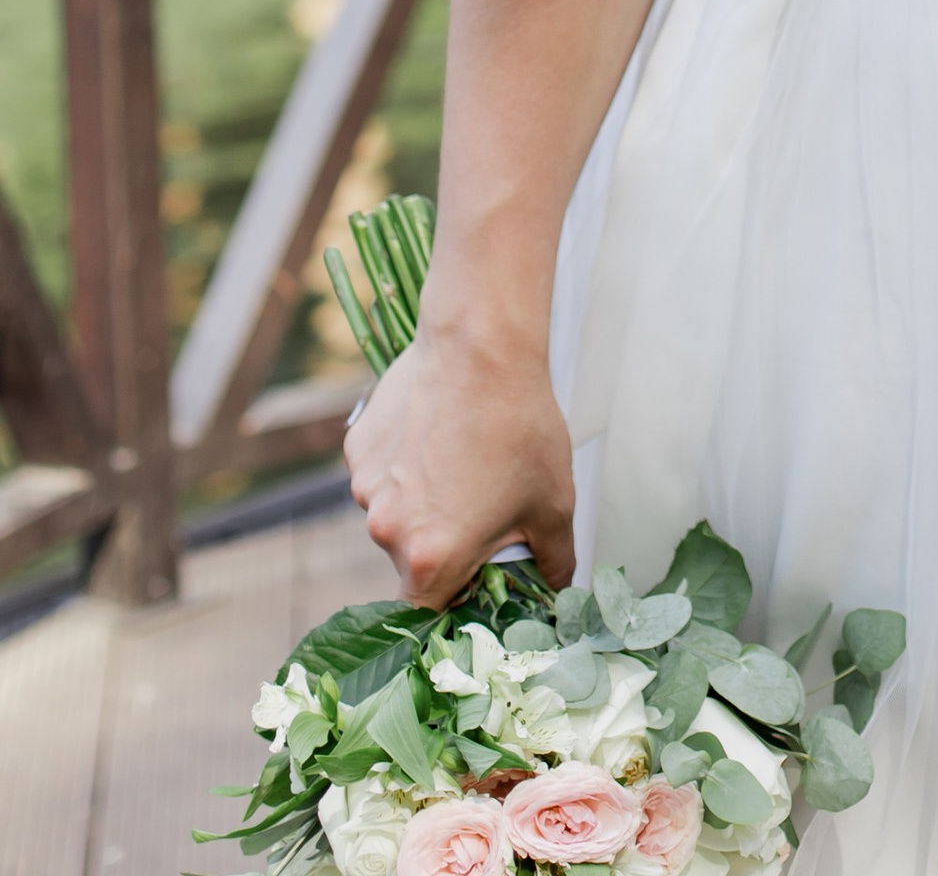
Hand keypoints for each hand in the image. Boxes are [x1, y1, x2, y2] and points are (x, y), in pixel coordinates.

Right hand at [343, 315, 575, 604]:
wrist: (482, 346)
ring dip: (424, 500)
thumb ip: (554, 561)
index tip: (473, 584)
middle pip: (411, 561)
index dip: (451, 605)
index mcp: (429, 559)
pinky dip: (405, 463)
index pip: (426, 615)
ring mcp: (366, 488)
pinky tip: (439, 431)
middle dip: (443, 544)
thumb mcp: (554, 504)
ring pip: (395, 513)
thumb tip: (556, 588)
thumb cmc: (521, 427)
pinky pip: (381, 472)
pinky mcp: (358, 448)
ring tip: (465, 457)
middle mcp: (386, 532)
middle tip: (481, 504)